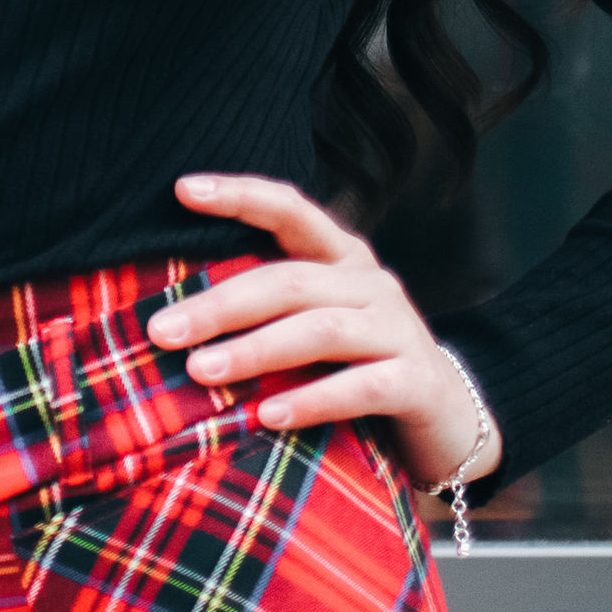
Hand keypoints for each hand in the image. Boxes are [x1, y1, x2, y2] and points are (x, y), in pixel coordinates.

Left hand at [145, 174, 500, 492]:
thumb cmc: (355, 367)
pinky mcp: (419, 382)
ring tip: (202, 371)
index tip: (183, 189)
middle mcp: (373, 284)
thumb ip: (265, 311)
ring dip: (255, 350)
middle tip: (162, 330)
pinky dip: (312, 400)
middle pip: (289, 281)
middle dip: (220, 304)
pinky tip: (267, 416)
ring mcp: (401, 330)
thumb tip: (171, 317)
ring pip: (321, 330)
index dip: (240, 195)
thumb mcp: (313, 327)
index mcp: (342, 258)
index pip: (291, 209)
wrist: (449, 422)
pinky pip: (362, 387)